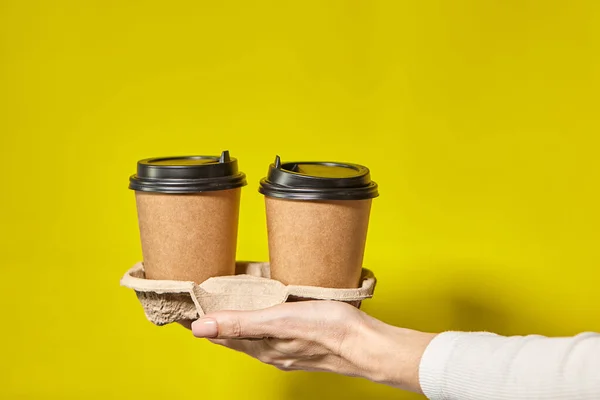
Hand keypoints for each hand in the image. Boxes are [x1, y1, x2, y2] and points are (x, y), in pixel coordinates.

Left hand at [191, 300, 435, 392]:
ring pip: (250, 334)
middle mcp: (269, 351)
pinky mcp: (301, 341)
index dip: (197, 322)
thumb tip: (200, 328)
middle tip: (198, 303)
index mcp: (259, 347)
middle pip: (231, 335)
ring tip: (224, 305)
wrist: (366, 344)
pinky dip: (256, 320)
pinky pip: (269, 332)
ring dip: (234, 320)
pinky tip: (265, 313)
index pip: (217, 334)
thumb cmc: (327, 330)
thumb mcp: (280, 321)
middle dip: (213, 321)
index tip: (180, 309)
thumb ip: (242, 323)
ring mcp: (285, 348)